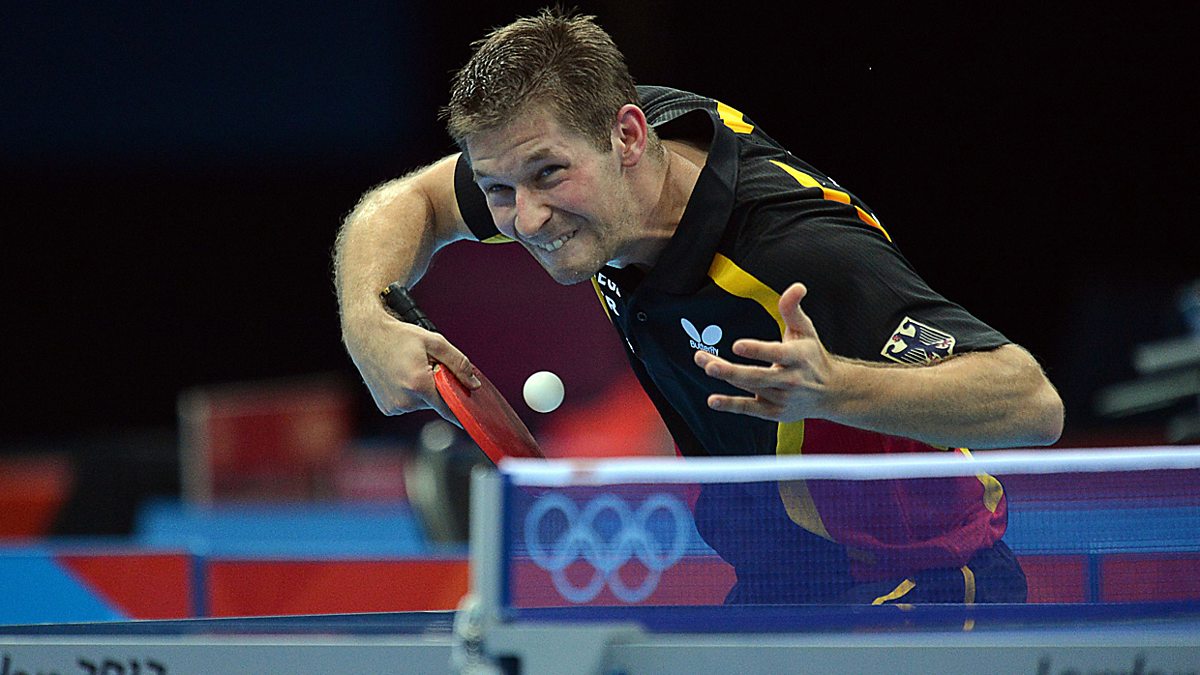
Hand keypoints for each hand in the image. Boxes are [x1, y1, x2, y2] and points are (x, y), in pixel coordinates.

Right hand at [342, 308, 478, 424]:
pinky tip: (400, 378)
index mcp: (419, 384)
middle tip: (426, 366)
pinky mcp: (387, 409)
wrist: (366, 336)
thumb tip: (474, 384)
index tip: (472, 419)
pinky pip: (408, 405)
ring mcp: (394, 406)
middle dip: (438, 387)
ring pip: (422, 404)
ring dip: (422, 391)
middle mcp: (405, 400)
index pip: (449, 407)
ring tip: (409, 369)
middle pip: (435, 402)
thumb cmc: (399, 336)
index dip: (461, 409)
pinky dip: (409, 394)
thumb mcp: (435, 342)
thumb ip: (458, 364)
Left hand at [694, 283, 841, 420]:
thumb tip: (797, 286)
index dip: (757, 350)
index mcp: (799, 357)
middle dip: (731, 370)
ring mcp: (782, 398)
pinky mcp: (773, 412)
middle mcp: (791, 380)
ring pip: (750, 388)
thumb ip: (793, 309)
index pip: (777, 354)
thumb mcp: (805, 330)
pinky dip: (731, 405)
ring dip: (726, 377)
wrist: (832, 393)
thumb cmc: (812, 357)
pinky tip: (712, 400)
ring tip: (705, 364)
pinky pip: (749, 409)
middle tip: (708, 363)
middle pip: (757, 376)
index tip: (737, 345)